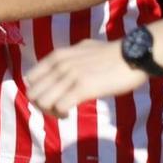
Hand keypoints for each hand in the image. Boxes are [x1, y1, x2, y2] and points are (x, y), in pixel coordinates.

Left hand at [24, 38, 146, 114]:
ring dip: (50, 111)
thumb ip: (69, 58)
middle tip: (56, 108)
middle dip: (41, 105)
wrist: (133, 55)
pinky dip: (61, 114)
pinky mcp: (83, 88)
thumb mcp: (82, 49)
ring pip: (42, 101)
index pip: (30, 78)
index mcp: (57, 56)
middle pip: (32, 93)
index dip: (38, 91)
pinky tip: (70, 114)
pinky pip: (59, 106)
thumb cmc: (111, 53)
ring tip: (63, 112)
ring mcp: (70, 76)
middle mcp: (59, 65)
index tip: (51, 97)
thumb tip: (62, 65)